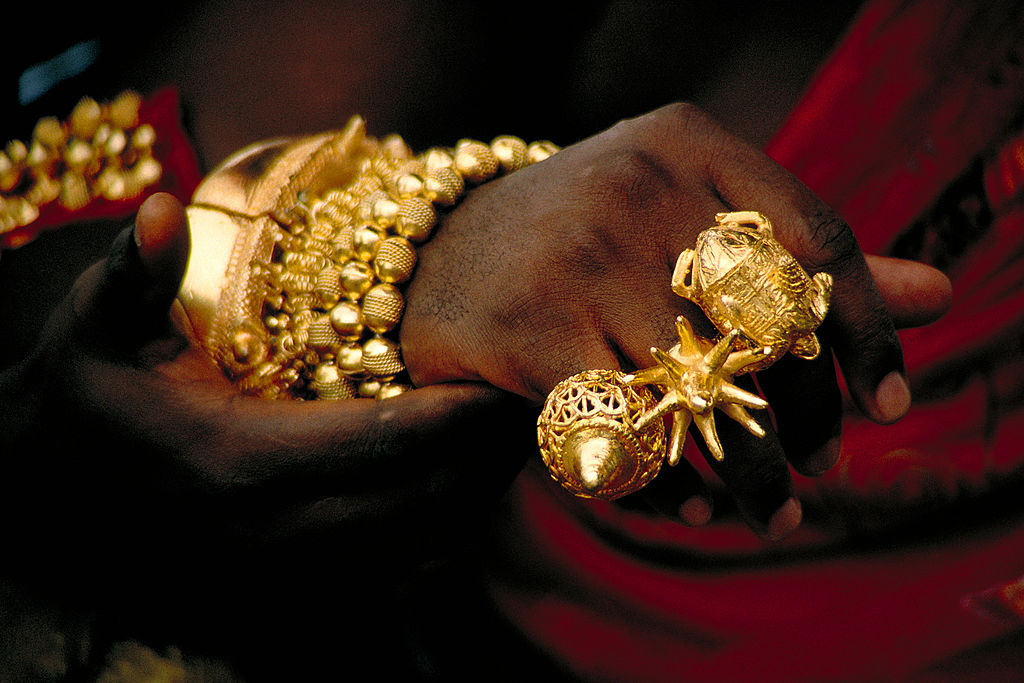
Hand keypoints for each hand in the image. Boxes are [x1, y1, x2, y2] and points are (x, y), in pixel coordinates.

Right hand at [0, 194, 534, 590]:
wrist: (47, 506)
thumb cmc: (83, 406)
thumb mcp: (89, 334)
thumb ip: (131, 277)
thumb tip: (157, 206)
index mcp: (239, 462)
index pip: (382, 443)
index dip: (457, 415)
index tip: (507, 378)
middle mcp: (274, 532)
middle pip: (422, 501)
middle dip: (486, 456)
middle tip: (530, 401)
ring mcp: (287, 577)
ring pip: (420, 548)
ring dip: (476, 496)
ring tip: (511, 441)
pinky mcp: (291, 598)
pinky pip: (396, 579)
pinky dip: (442, 537)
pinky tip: (460, 491)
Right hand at [402, 104, 951, 538]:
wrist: (436, 254)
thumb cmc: (580, 239)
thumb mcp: (680, 218)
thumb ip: (795, 255)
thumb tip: (935, 294)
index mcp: (687, 144)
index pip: (817, 239)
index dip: (866, 333)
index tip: (888, 406)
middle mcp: (637, 186)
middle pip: (765, 326)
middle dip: (805, 417)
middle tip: (820, 469)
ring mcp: (580, 256)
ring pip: (701, 390)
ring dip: (748, 471)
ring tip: (772, 513)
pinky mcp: (531, 329)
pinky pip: (629, 426)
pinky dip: (666, 481)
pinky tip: (691, 507)